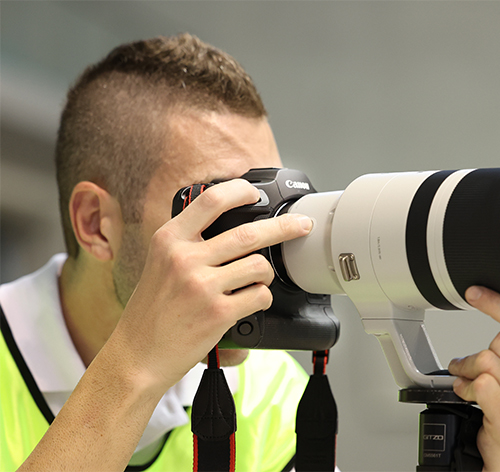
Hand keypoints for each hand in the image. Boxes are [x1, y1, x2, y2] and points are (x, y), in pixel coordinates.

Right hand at [105, 179, 311, 393]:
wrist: (137, 355)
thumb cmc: (151, 311)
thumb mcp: (159, 263)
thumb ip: (188, 241)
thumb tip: (230, 222)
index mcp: (168, 239)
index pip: (211, 201)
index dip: (240, 191)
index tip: (256, 194)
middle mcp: (184, 258)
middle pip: (248, 232)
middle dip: (285, 227)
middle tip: (302, 225)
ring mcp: (202, 286)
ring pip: (259, 265)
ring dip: (267, 274)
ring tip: (258, 281)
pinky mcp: (218, 313)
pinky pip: (259, 296)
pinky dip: (263, 298)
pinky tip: (251, 302)